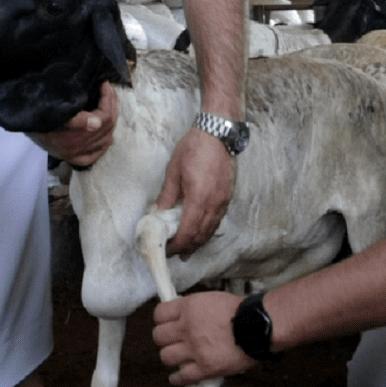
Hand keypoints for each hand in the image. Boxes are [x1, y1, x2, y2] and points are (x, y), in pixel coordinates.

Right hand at [37, 80, 119, 168]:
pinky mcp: (73, 158)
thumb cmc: (36, 105)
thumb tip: (96, 123)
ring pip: (106, 138)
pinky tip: (106, 129)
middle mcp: (71, 146)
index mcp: (66, 130)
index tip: (105, 84)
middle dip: (111, 104)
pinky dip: (105, 140)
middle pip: (105, 126)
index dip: (107, 99)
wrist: (20, 117)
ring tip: (108, 103)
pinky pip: (97, 152)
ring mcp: (73, 154)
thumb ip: (72, 112)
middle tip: (108, 89)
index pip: (100, 119)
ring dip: (111, 119)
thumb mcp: (51, 101)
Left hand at [152, 290, 252, 385]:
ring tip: (177, 357)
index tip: (165, 324)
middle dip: (163, 339)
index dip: (161, 320)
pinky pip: (182, 377)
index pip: (159, 314)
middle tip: (171, 341)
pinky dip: (177, 378)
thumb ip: (192, 308)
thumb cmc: (239, 311)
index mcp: (189, 308)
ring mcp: (195, 349)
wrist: (258, 326)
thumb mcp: (211, 299)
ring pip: (166, 357)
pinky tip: (176, 377)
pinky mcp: (205, 368)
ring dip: (170, 357)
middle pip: (158, 336)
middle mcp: (188, 328)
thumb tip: (179, 316)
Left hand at [154, 128, 234, 256]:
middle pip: (201, 235)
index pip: (187, 231)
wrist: (218, 133)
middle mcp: (214, 203)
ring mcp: (223, 200)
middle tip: (176, 252)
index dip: (177, 244)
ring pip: (211, 229)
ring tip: (188, 248)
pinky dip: (208, 229)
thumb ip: (167, 195)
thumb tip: (157, 213)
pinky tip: (201, 230)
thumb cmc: (194, 148)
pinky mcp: (228, 195)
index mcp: (198, 198)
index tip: (167, 249)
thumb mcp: (174, 171)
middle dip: (188, 247)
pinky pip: (218, 219)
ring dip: (199, 241)